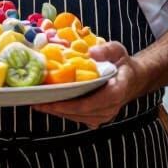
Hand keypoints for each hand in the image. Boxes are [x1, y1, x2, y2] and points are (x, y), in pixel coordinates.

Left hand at [33, 41, 147, 128]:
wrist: (132, 78)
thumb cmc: (122, 63)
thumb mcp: (117, 50)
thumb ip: (106, 50)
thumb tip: (91, 53)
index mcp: (116, 91)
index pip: (93, 102)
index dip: (72, 105)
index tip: (53, 101)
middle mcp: (110, 108)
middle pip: (81, 113)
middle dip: (58, 108)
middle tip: (36, 101)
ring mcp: (104, 115)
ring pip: (78, 117)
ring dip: (58, 112)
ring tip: (38, 103)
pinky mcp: (97, 117)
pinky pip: (78, 117)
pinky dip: (64, 112)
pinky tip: (49, 105)